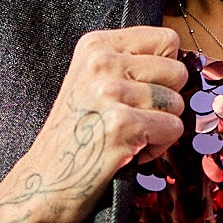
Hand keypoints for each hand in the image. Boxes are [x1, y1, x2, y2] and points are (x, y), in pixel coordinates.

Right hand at [0, 26, 185, 222]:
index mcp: (95, 45)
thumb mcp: (91, 81)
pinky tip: (130, 152)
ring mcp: (111, 92)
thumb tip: (179, 59)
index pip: (166, 40)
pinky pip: (173, 129)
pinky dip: (158, 148)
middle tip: (134, 120)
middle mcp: (101, 61)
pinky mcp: (122, 124)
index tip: (139, 92)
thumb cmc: (74, 136)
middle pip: (177, 71)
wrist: (43, 182)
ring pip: (176, 102)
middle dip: (164, 101)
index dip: (164, 71)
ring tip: (129, 137)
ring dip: (160, 127)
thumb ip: (128, 63)